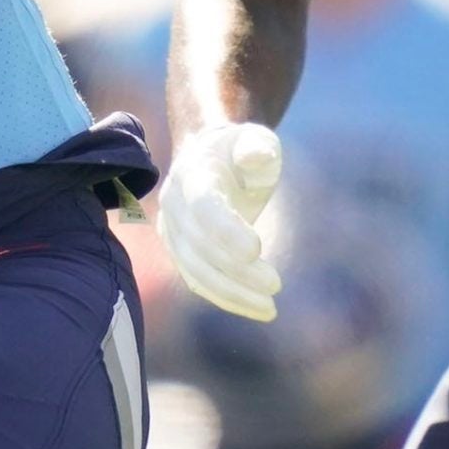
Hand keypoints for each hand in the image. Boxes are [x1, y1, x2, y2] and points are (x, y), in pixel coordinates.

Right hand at [157, 122, 284, 321]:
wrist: (207, 159)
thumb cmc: (237, 151)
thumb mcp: (252, 139)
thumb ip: (257, 146)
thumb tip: (259, 156)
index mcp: (192, 175)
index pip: (203, 207)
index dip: (226, 230)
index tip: (257, 250)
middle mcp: (174, 206)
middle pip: (200, 246)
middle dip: (237, 270)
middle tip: (276, 284)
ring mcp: (172, 233)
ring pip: (196, 272)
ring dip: (233, 294)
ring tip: (270, 308)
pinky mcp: (180, 253)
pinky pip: (199, 282)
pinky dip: (227, 299)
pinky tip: (259, 309)